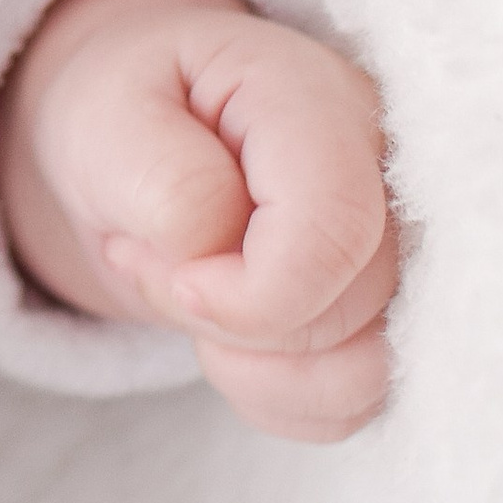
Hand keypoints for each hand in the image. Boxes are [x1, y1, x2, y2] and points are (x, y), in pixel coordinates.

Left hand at [0, 0, 398, 440]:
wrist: (137, 138)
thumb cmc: (128, 111)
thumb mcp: (108, 118)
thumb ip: (166, 183)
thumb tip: (222, 252)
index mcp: (315, 100)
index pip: (337, 226)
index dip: (253, 293)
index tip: (175, 277)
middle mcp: (383, 171)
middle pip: (349, 306)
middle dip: (229, 321)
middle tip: (149, 260)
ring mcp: (394, 246)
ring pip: (367, 370)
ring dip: (254, 369)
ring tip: (188, 297)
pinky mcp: (384, 312)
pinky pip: (356, 401)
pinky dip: (275, 396)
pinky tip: (226, 337)